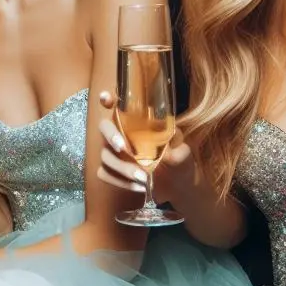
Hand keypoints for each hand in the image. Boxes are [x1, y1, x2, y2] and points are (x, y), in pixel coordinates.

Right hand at [96, 90, 193, 204]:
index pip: (119, 107)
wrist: (179, 184)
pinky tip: (139, 186)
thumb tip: (171, 138)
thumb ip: (175, 142)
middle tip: (123, 147)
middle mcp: (120, 134)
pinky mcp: (110, 172)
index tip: (106, 98)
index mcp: (136, 123)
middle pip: (103, 128)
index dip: (107, 100)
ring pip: (105, 156)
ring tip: (143, 177)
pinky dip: (121, 182)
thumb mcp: (182, 147)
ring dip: (123, 167)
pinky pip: (105, 174)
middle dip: (111, 136)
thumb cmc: (178, 158)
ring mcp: (112, 153)